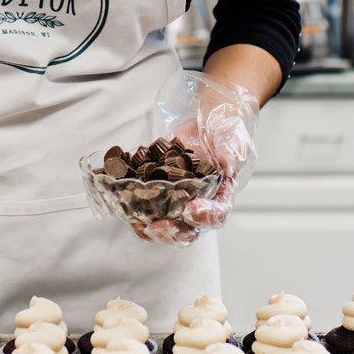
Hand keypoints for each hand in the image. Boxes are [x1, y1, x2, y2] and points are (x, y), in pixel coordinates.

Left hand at [128, 71, 258, 244]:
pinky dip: (131, 207)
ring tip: (136, 222)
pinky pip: (144, 205)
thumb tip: (228, 165)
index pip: (216, 214)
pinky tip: (120, 201)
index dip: (204, 216)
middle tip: (157, 225)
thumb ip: (232, 151)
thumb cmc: (225, 131)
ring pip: (163, 224)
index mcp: (220, 194)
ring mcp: (176, 199)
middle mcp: (198, 202)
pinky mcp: (157, 189)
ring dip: (148, 228)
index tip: (192, 209)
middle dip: (171, 233)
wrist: (207, 120)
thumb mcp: (234, 137)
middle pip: (187, 230)